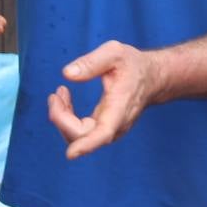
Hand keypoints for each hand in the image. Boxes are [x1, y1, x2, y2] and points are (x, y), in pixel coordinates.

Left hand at [46, 40, 164, 158]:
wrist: (151, 78)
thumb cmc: (133, 65)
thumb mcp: (114, 53)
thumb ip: (91, 62)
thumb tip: (67, 74)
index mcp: (120, 107)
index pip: (104, 132)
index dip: (87, 144)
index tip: (71, 153)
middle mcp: (116, 124)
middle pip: (82, 136)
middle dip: (61, 119)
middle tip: (55, 95)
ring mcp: (109, 129)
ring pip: (78, 136)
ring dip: (61, 118)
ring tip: (58, 94)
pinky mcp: (102, 129)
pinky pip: (79, 132)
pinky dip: (66, 118)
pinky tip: (65, 99)